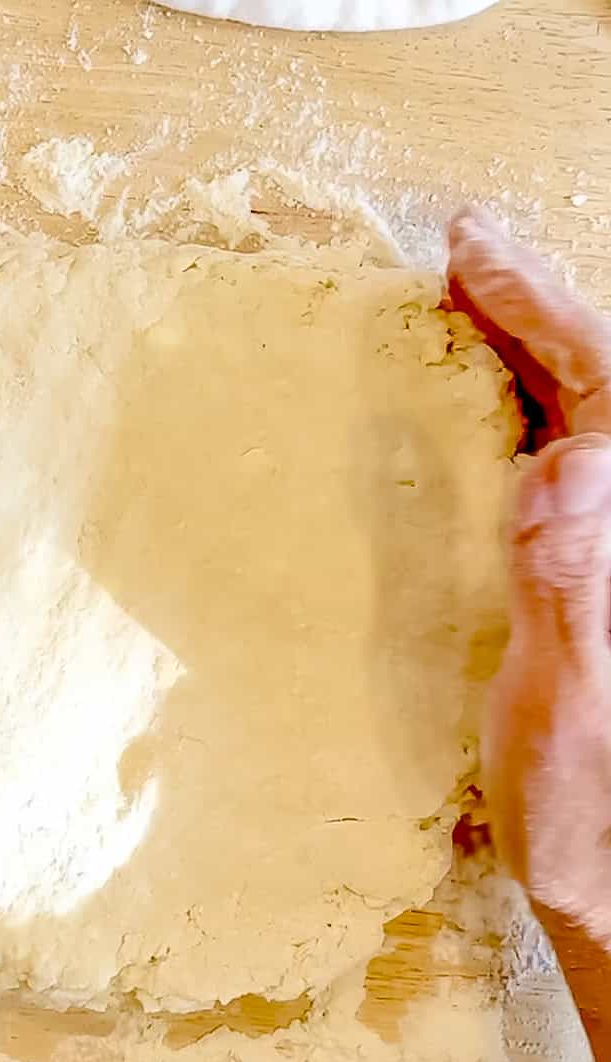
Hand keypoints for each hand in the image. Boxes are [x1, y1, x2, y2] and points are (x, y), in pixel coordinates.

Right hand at [449, 208, 610, 943]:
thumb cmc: (589, 814)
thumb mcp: (569, 712)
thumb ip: (572, 594)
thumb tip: (564, 465)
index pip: (608, 391)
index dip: (542, 309)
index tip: (466, 252)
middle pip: (608, 387)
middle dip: (539, 307)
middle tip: (464, 247)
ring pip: (593, 419)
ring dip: (534, 349)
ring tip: (471, 297)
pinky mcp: (596, 582)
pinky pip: (565, 467)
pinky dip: (525, 411)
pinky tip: (490, 402)